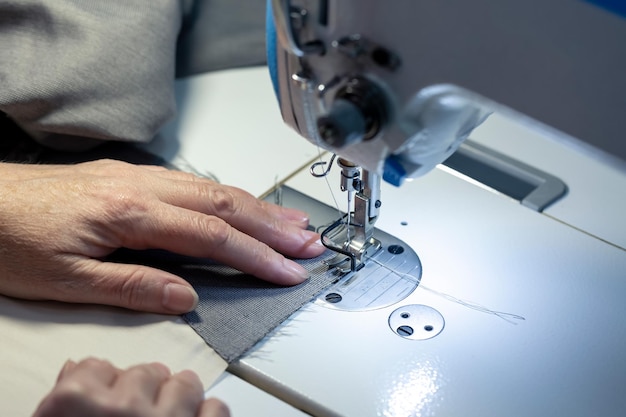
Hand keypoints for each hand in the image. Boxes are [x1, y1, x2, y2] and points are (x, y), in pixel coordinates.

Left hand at [0, 160, 324, 312]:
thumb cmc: (11, 238)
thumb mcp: (65, 280)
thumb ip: (132, 286)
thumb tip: (186, 296)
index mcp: (129, 213)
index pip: (211, 236)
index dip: (256, 254)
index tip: (288, 269)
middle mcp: (141, 186)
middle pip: (225, 203)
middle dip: (274, 225)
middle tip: (311, 241)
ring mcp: (138, 176)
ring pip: (214, 187)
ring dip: (258, 206)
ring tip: (293, 222)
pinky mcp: (131, 175)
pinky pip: (194, 182)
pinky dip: (229, 195)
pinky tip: (244, 205)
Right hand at [32, 358, 229, 416]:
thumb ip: (68, 396)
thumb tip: (74, 369)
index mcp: (75, 403)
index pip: (97, 366)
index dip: (107, 381)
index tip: (108, 394)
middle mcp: (121, 408)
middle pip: (145, 371)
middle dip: (147, 388)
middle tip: (139, 411)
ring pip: (185, 384)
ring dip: (180, 399)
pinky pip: (216, 408)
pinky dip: (208, 416)